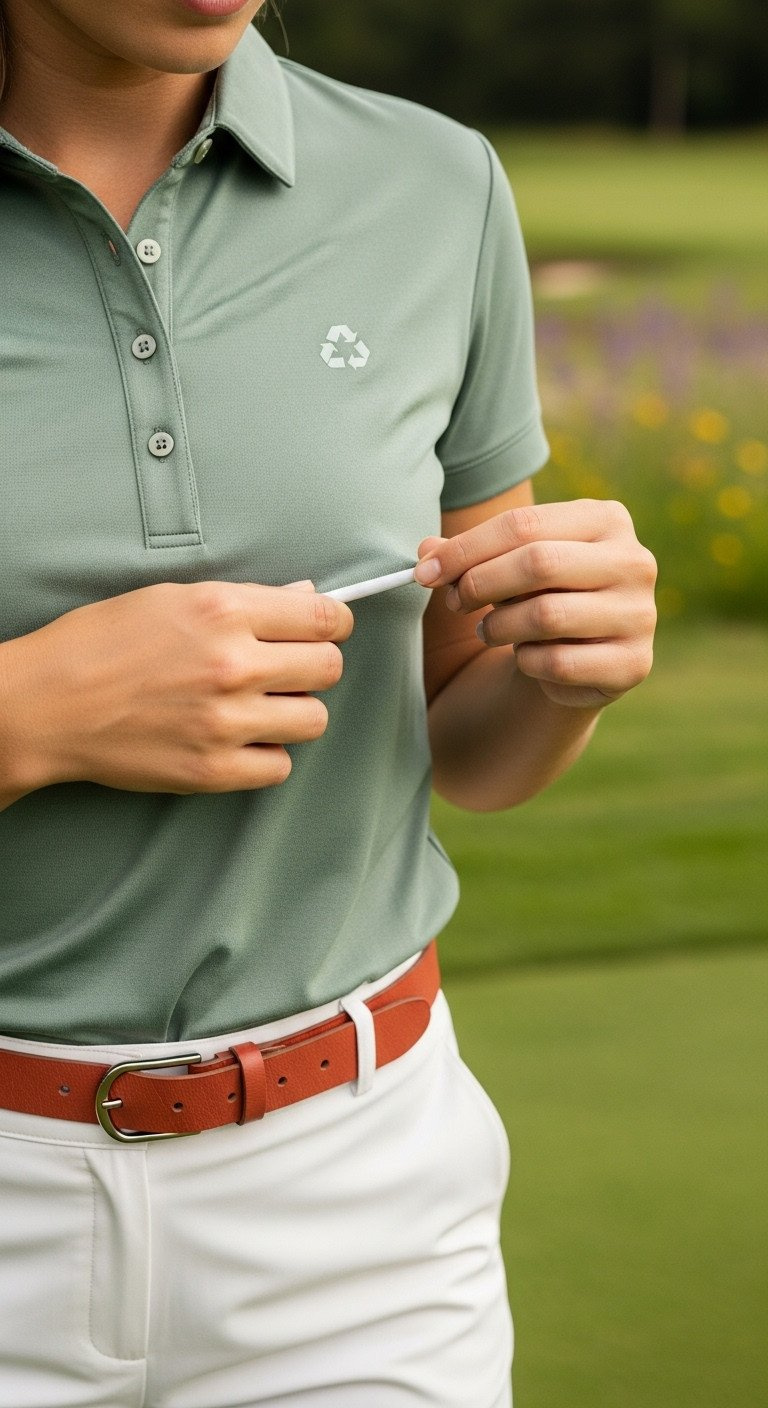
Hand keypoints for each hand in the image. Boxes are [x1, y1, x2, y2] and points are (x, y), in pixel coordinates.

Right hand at [4, 581, 352, 795]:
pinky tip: (239, 740)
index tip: (326, 630)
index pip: (323, 617)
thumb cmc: (101, 642)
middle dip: (314, 665)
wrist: (46, 705)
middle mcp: (233, 665)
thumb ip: (246, 601)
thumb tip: (306, 600)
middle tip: (287, 669)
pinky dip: (266, 754)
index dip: (333, 624)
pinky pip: (279, 766)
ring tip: (259, 706)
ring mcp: (225, 722)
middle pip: (328, 668)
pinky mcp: (212, 770)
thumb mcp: (171, 598)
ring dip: (294, 712)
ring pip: (313, 719)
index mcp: (223, 611)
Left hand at [415, 499, 656, 708]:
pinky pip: (559, 662)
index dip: (466, 549)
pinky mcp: (634, 664)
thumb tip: (426, 554)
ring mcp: (640, 614)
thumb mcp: (504, 564)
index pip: (524, 524)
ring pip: (547, 615)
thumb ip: (464, 555)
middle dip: (481, 583)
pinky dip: (527, 662)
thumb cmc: (538, 594)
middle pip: (539, 562)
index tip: (424, 572)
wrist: (581, 655)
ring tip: (489, 629)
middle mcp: (634, 561)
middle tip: (455, 602)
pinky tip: (526, 656)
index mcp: (606, 519)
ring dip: (500, 626)